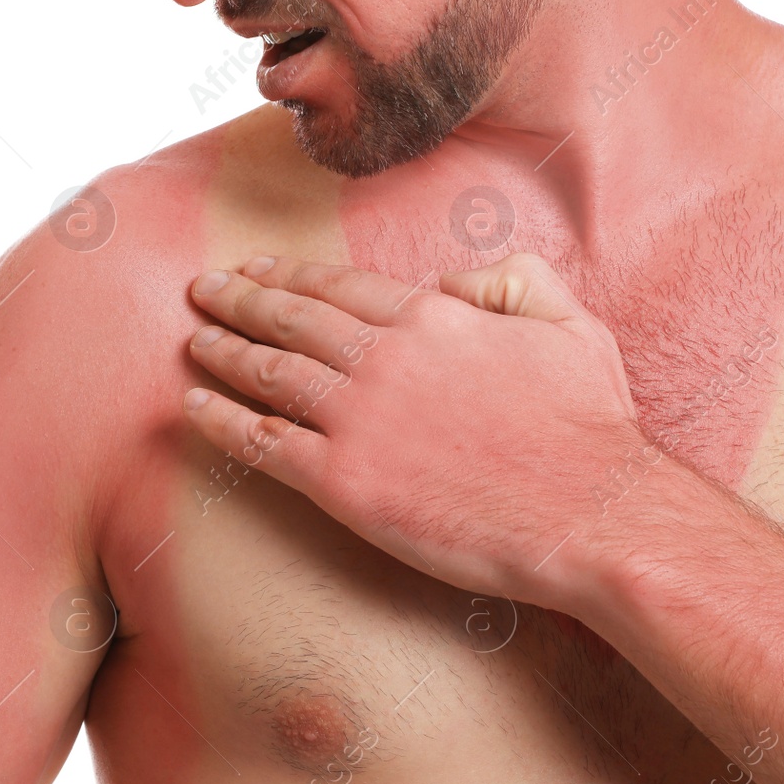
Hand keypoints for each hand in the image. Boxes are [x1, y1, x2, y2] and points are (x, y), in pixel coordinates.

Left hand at [181, 253, 649, 610]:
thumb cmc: (589, 427)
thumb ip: (510, 280)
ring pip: (268, 373)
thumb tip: (451, 282)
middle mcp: (384, 358)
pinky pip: (264, 444)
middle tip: (203, 291)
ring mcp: (359, 420)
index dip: (289, 275)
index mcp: (433, 317)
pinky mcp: (345, 484)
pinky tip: (194, 409)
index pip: (339, 286)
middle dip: (239, 299)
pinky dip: (221, 422)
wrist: (589, 515)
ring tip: (195, 342)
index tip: (256, 269)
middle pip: (290, 319)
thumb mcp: (570, 322)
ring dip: (223, 351)